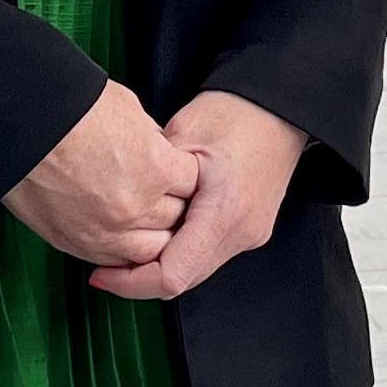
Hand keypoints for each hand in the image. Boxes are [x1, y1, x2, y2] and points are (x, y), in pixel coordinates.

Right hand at [2, 81, 199, 268]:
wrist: (20, 126)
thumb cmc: (69, 109)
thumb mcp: (128, 111)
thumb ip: (151, 139)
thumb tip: (158, 151)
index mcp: (156, 169)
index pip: (191, 183)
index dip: (184, 173)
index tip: (175, 169)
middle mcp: (137, 207)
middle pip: (176, 219)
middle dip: (172, 204)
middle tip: (160, 193)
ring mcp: (107, 232)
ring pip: (152, 249)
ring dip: (151, 233)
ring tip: (140, 216)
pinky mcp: (78, 244)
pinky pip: (115, 261)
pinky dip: (122, 251)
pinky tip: (119, 234)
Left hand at [88, 91, 306, 301]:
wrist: (282, 103)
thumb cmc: (239, 111)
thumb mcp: (181, 137)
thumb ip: (152, 180)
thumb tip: (121, 209)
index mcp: (224, 213)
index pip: (172, 275)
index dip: (130, 282)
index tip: (103, 274)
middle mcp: (243, 232)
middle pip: (184, 279)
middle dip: (142, 277)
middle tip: (109, 263)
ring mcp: (251, 233)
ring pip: (197, 268)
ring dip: (164, 262)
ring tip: (134, 242)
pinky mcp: (252, 228)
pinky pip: (210, 252)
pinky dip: (183, 248)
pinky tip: (164, 229)